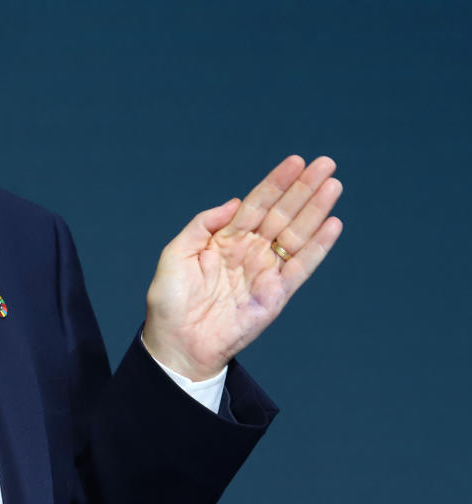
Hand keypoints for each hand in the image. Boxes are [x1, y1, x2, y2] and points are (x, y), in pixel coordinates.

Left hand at [141, 155, 342, 379]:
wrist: (177, 342)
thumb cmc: (169, 301)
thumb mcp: (175, 254)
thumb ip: (202, 225)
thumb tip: (235, 202)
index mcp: (225, 239)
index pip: (257, 203)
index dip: (276, 182)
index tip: (296, 161)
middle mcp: (249, 251)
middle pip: (282, 213)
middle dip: (303, 188)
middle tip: (325, 163)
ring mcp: (265, 271)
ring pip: (296, 234)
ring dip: (316, 210)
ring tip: (333, 185)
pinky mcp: (277, 294)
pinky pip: (302, 266)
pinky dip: (318, 246)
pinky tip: (332, 224)